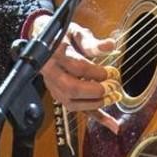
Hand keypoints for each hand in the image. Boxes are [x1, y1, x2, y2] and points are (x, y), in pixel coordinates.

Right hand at [27, 14, 121, 132]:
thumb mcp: (76, 33)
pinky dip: (95, 116)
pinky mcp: (58, 95)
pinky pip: (76, 108)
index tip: (111, 72)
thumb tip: (110, 45)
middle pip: (71, 88)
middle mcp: (51, 71)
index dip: (96, 72)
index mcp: (56, 53)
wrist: (44, 43)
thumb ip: (92, 42)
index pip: (77, 67)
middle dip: (94, 91)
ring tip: (112, 99)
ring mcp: (52, 85)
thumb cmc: (63, 37)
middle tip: (111, 87)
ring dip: (94, 104)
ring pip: (70, 102)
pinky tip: (111, 122)